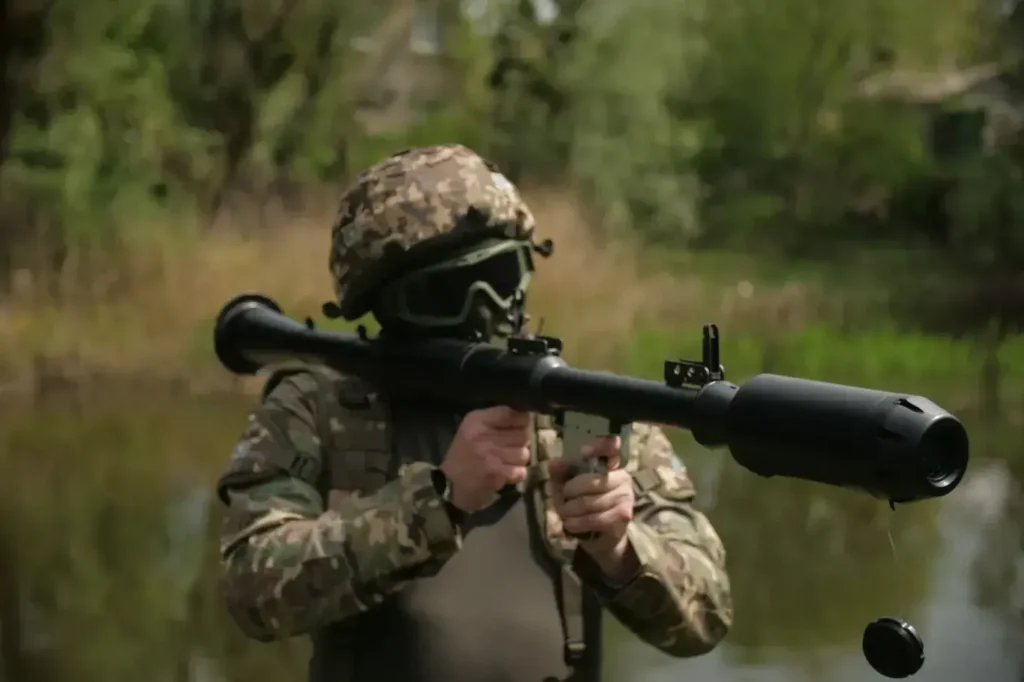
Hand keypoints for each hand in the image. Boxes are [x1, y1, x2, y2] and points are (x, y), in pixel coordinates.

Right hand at [441, 406, 531, 511]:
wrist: (449, 484)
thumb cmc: (463, 454)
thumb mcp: (472, 429)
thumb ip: (495, 420)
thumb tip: (525, 417)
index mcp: (477, 420)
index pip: (510, 413)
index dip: (522, 420)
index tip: (521, 426)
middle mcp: (483, 435)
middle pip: (522, 433)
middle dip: (521, 442)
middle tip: (512, 448)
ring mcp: (490, 455)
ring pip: (524, 453)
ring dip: (519, 459)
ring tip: (508, 462)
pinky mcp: (496, 473)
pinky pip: (521, 470)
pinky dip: (517, 474)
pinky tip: (506, 473)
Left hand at [550, 435, 638, 580]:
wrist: (600, 536)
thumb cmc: (583, 505)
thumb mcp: (568, 487)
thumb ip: (561, 474)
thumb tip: (554, 462)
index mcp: (610, 465)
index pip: (612, 447)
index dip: (599, 446)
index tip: (582, 452)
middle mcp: (623, 477)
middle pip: (591, 481)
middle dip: (570, 492)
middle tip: (563, 500)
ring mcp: (625, 497)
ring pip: (590, 502)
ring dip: (571, 510)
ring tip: (566, 514)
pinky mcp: (623, 516)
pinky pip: (594, 519)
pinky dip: (577, 523)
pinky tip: (571, 524)